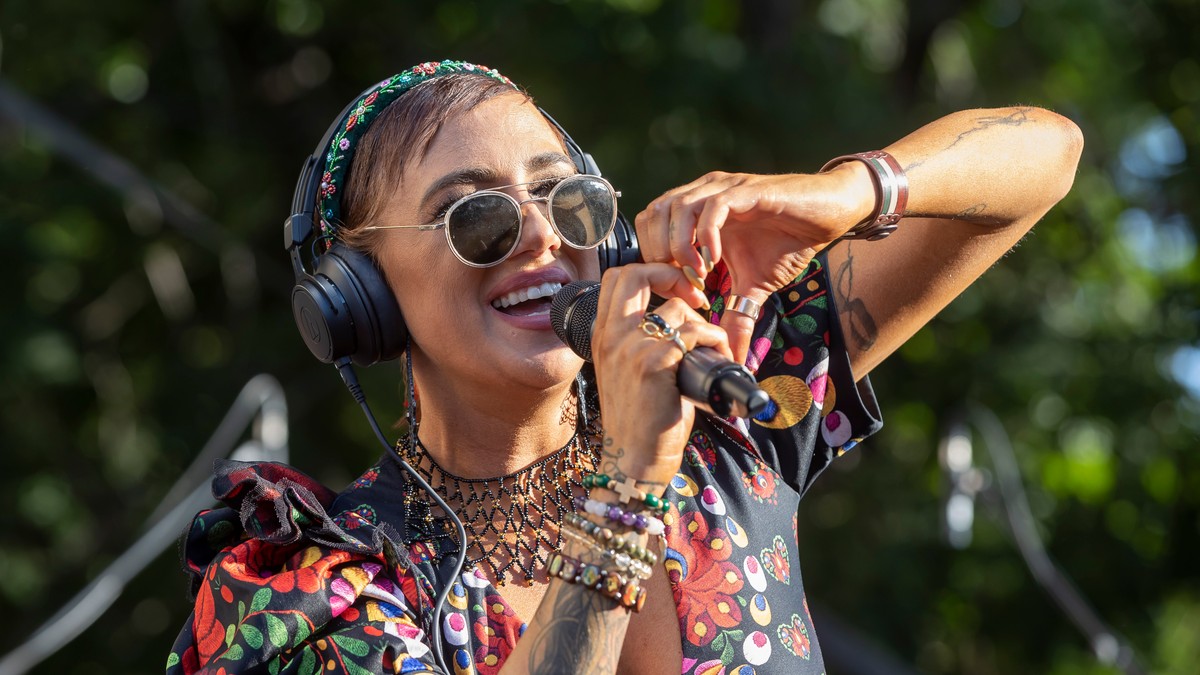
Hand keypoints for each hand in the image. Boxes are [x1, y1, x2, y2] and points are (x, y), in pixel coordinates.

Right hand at [590, 263, 731, 487]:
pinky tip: (720, 356)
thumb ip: (639, 345)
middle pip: (635, 273)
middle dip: (670, 274)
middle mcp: (611, 336)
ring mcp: (630, 347)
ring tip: (714, 347)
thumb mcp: (627, 374)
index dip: (650, 271)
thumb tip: (678, 324)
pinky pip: (695, 332)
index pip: (617, 278)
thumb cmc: (639, 423)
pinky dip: (716, 340)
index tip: (674, 291)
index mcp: (602, 336)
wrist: (633, 462)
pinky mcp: (655, 363)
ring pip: (677, 307)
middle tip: (694, 297)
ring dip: (705, 322)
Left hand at [634, 166, 871, 362]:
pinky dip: (706, 234)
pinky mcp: (746, 189)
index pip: (650, 227)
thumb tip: (735, 358)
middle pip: (654, 215)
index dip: (655, 260)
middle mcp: (704, 195)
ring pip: (677, 207)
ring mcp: (723, 189)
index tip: (677, 291)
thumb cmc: (789, 241)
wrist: (830, 213)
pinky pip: (714, 206)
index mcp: (697, 213)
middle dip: (660, 254)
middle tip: (682, 285)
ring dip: (680, 245)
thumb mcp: (755, 286)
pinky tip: (715, 260)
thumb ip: (737, 316)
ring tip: (698, 275)